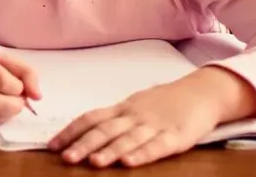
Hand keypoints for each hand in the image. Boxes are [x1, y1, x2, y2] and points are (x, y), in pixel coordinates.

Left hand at [50, 68, 255, 167]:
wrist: (202, 92)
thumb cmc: (166, 101)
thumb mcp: (136, 105)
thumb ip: (114, 118)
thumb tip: (84, 130)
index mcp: (123, 108)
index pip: (91, 118)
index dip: (71, 131)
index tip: (52, 145)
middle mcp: (135, 116)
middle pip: (105, 130)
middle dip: (83, 144)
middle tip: (66, 157)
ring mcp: (155, 126)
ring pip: (128, 139)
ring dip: (109, 151)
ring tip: (94, 163)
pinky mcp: (176, 136)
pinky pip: (157, 146)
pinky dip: (142, 154)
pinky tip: (129, 163)